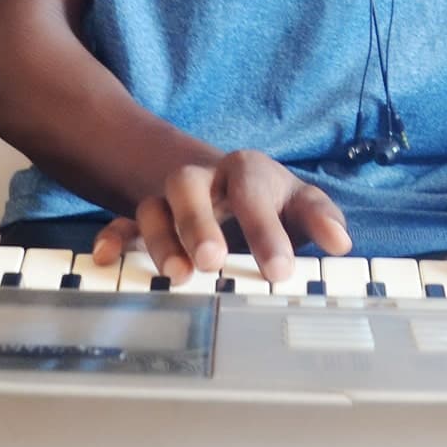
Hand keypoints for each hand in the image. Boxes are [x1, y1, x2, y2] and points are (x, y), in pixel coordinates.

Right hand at [91, 148, 351, 284]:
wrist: (222, 179)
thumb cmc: (267, 198)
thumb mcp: (298, 200)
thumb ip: (320, 217)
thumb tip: (341, 243)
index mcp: (246, 171)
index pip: (254, 191)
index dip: (266, 231)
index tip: (281, 272)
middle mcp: (204, 179)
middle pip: (189, 186)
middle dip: (198, 223)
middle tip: (214, 261)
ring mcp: (169, 197)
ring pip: (153, 206)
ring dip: (161, 239)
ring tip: (178, 276)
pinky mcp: (147, 215)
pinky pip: (122, 222)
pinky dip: (112, 237)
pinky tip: (105, 257)